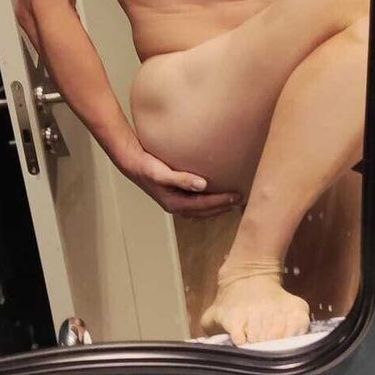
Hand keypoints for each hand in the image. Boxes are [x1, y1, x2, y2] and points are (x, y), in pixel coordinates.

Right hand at [119, 146, 241, 217]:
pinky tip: (216, 195)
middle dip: (224, 207)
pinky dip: (209, 202)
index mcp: (175, 204)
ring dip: (218, 207)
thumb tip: (203, 185)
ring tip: (233, 201)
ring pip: (202, 210)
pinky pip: (197, 203)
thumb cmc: (146, 166)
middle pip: (206, 212)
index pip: (205, 206)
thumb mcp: (162, 173)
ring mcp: (176, 202)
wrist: (132, 163)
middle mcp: (177, 206)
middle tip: (242, 200)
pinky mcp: (176, 196)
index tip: (238, 196)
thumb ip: (181, 179)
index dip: (222, 202)